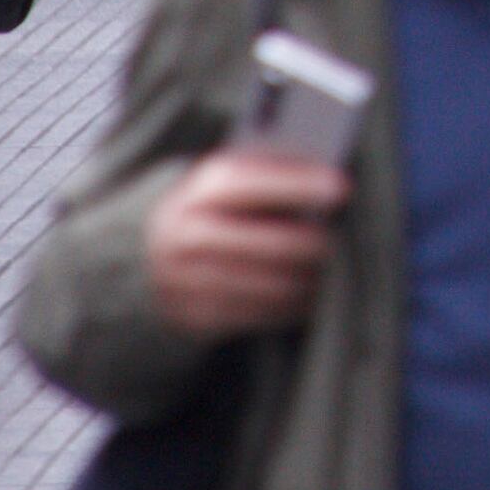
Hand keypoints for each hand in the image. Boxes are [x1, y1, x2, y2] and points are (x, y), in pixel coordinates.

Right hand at [146, 146, 348, 338]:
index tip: (341, 187)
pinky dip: (291, 307)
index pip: (255, 182)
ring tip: (333, 273)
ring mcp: (187, 281)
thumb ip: (269, 171)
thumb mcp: (228, 177)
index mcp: (198, 190)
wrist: (146, 254)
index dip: (301, 183)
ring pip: (272, 286)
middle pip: (272, 244)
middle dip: (316, 245)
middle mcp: (187, 234)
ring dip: (310, 281)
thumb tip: (326, 179)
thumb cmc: (213, 208)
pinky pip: (260, 316)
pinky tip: (308, 297)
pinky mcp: (196, 317)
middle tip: (343, 244)